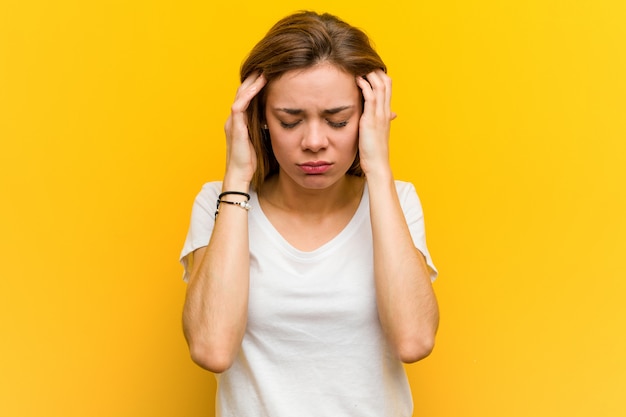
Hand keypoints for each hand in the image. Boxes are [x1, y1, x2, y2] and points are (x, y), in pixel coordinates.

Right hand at [223, 72, 266, 187]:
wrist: (240, 176)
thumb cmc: (252, 162)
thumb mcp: (261, 139)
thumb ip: (266, 127)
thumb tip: (280, 118)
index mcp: (240, 121)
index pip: (247, 96)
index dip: (256, 84)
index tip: (270, 73)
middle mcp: (234, 118)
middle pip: (243, 91)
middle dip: (254, 77)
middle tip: (267, 64)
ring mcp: (233, 122)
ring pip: (241, 94)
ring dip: (253, 80)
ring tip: (264, 68)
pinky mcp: (235, 127)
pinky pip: (240, 104)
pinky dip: (250, 92)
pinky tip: (260, 83)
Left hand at [356, 70, 396, 177]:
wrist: (377, 164)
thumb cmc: (374, 151)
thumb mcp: (375, 133)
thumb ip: (375, 122)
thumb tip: (376, 116)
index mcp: (386, 113)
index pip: (388, 87)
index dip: (380, 75)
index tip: (368, 68)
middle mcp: (385, 111)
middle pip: (386, 82)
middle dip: (375, 70)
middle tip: (363, 63)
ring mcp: (379, 115)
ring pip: (379, 86)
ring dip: (370, 74)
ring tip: (359, 66)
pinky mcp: (371, 119)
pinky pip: (370, 97)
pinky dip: (365, 85)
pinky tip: (357, 79)